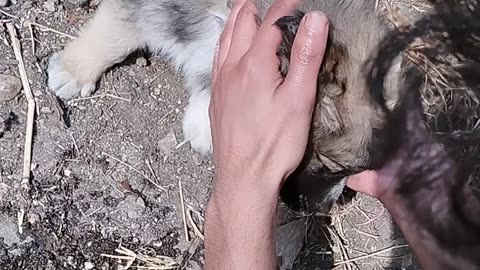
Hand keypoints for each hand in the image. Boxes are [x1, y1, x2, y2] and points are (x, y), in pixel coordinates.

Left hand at [209, 0, 328, 193]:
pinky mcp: (216, 98)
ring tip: (246, 10)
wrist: (243, 178)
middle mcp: (231, 68)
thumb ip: (306, 56)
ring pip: (224, 39)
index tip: (298, 2)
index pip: (270, 21)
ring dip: (237, 21)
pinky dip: (224, 43)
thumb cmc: (273, 145)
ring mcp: (220, 83)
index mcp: (254, 65)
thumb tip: (314, 19)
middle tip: (270, 2)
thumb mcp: (298, 100)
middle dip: (256, 7)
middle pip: (240, 23)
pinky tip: (227, 47)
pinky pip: (216, 58)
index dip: (286, 6)